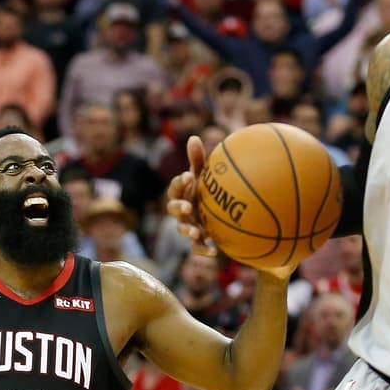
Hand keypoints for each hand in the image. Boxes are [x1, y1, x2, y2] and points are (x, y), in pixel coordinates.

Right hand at [166, 135, 214, 255]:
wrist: (216, 211)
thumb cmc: (206, 189)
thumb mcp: (203, 175)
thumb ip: (197, 159)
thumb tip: (193, 137)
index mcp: (182, 193)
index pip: (175, 187)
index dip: (180, 183)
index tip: (189, 176)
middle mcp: (181, 210)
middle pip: (173, 209)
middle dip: (179, 208)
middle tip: (188, 207)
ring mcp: (187, 225)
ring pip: (182, 229)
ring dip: (188, 231)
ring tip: (196, 232)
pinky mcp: (196, 239)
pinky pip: (196, 247)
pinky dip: (203, 250)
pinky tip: (214, 252)